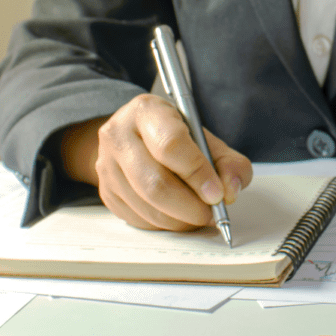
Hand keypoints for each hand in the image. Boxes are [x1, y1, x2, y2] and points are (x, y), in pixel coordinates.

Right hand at [60, 94, 251, 230]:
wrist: (137, 138)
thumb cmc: (176, 137)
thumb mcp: (206, 139)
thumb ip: (229, 163)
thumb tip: (230, 191)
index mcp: (147, 111)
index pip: (171, 144)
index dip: (197, 173)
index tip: (217, 193)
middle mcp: (119, 135)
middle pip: (155, 182)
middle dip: (190, 206)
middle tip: (211, 213)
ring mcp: (107, 165)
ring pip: (147, 206)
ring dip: (180, 220)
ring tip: (199, 215)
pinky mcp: (106, 191)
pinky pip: (138, 219)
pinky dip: (165, 224)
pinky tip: (179, 215)